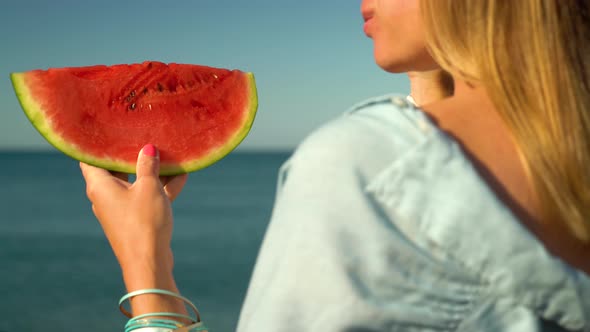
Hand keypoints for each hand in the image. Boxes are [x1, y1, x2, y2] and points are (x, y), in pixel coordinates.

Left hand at [80, 144, 187, 283]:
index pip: (90, 158)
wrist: (149, 262)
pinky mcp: (135, 219)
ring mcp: (120, 208)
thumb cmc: (144, 222)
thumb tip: (147, 148)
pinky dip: (159, 187)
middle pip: (115, 168)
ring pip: (135, 183)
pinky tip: (181, 176)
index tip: (109, 128)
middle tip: (144, 135)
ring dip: (151, 171)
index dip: (98, 143)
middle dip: (131, 154)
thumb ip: (148, 165)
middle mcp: (105, 196)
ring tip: (169, 155)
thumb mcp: (149, 188)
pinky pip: (146, 196)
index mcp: (100, 185)